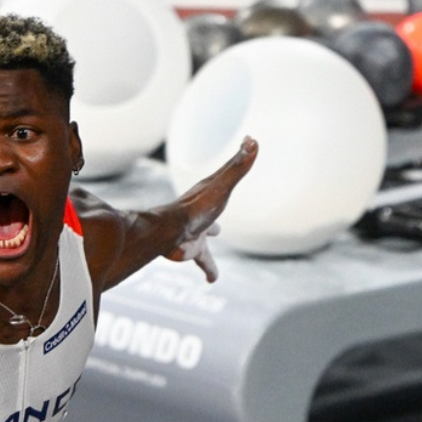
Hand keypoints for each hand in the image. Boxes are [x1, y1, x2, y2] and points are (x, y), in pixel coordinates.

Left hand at [165, 136, 258, 281]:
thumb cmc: (195, 208)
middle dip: (218, 199)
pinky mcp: (193, 250)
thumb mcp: (221, 185)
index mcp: (210, 194)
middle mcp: (203, 211)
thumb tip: (252, 140)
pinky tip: (212, 280)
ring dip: (210, 233)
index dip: (237, 161)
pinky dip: (210, 270)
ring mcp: (197, 230)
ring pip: (206, 233)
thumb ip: (237, 166)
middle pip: (214, 202)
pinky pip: (204, 261)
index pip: (226, 173)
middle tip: (221, 192)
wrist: (169, 235)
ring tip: (215, 234)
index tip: (246, 146)